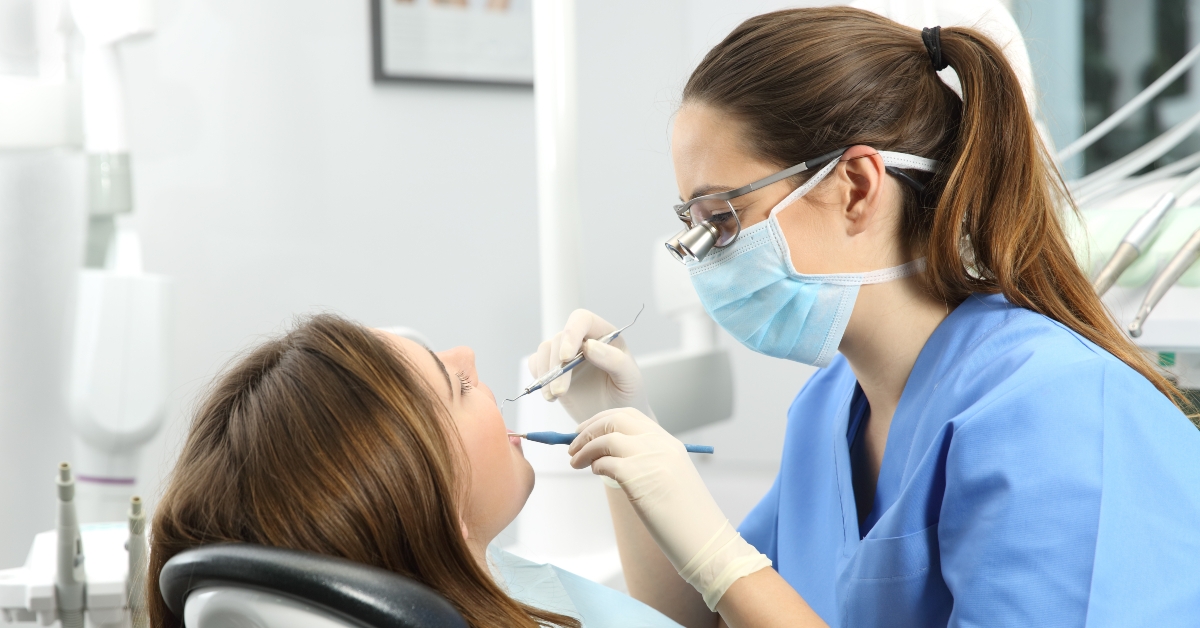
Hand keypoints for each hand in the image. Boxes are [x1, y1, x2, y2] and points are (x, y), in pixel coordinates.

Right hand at [529, 309, 653, 423]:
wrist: (614, 420)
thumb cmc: (627, 396)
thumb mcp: (630, 379)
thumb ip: (615, 360)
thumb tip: (589, 346)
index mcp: (605, 335)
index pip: (583, 320)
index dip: (572, 333)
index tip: (566, 357)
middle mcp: (583, 341)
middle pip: (560, 339)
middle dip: (557, 366)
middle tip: (561, 392)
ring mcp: (567, 355)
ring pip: (545, 350)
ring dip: (546, 373)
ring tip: (556, 395)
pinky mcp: (554, 370)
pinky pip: (537, 364)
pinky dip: (539, 379)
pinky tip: (551, 396)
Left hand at [568, 408, 770, 609]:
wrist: (704, 539)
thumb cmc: (685, 517)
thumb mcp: (669, 477)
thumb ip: (646, 461)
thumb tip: (608, 457)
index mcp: (668, 442)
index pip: (630, 416)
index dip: (603, 419)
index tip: (587, 430)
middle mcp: (659, 444)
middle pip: (615, 420)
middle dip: (589, 428)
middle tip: (573, 443)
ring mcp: (649, 458)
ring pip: (606, 438)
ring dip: (585, 448)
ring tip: (575, 462)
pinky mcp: (637, 476)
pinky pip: (605, 461)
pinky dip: (594, 464)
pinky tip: (595, 473)